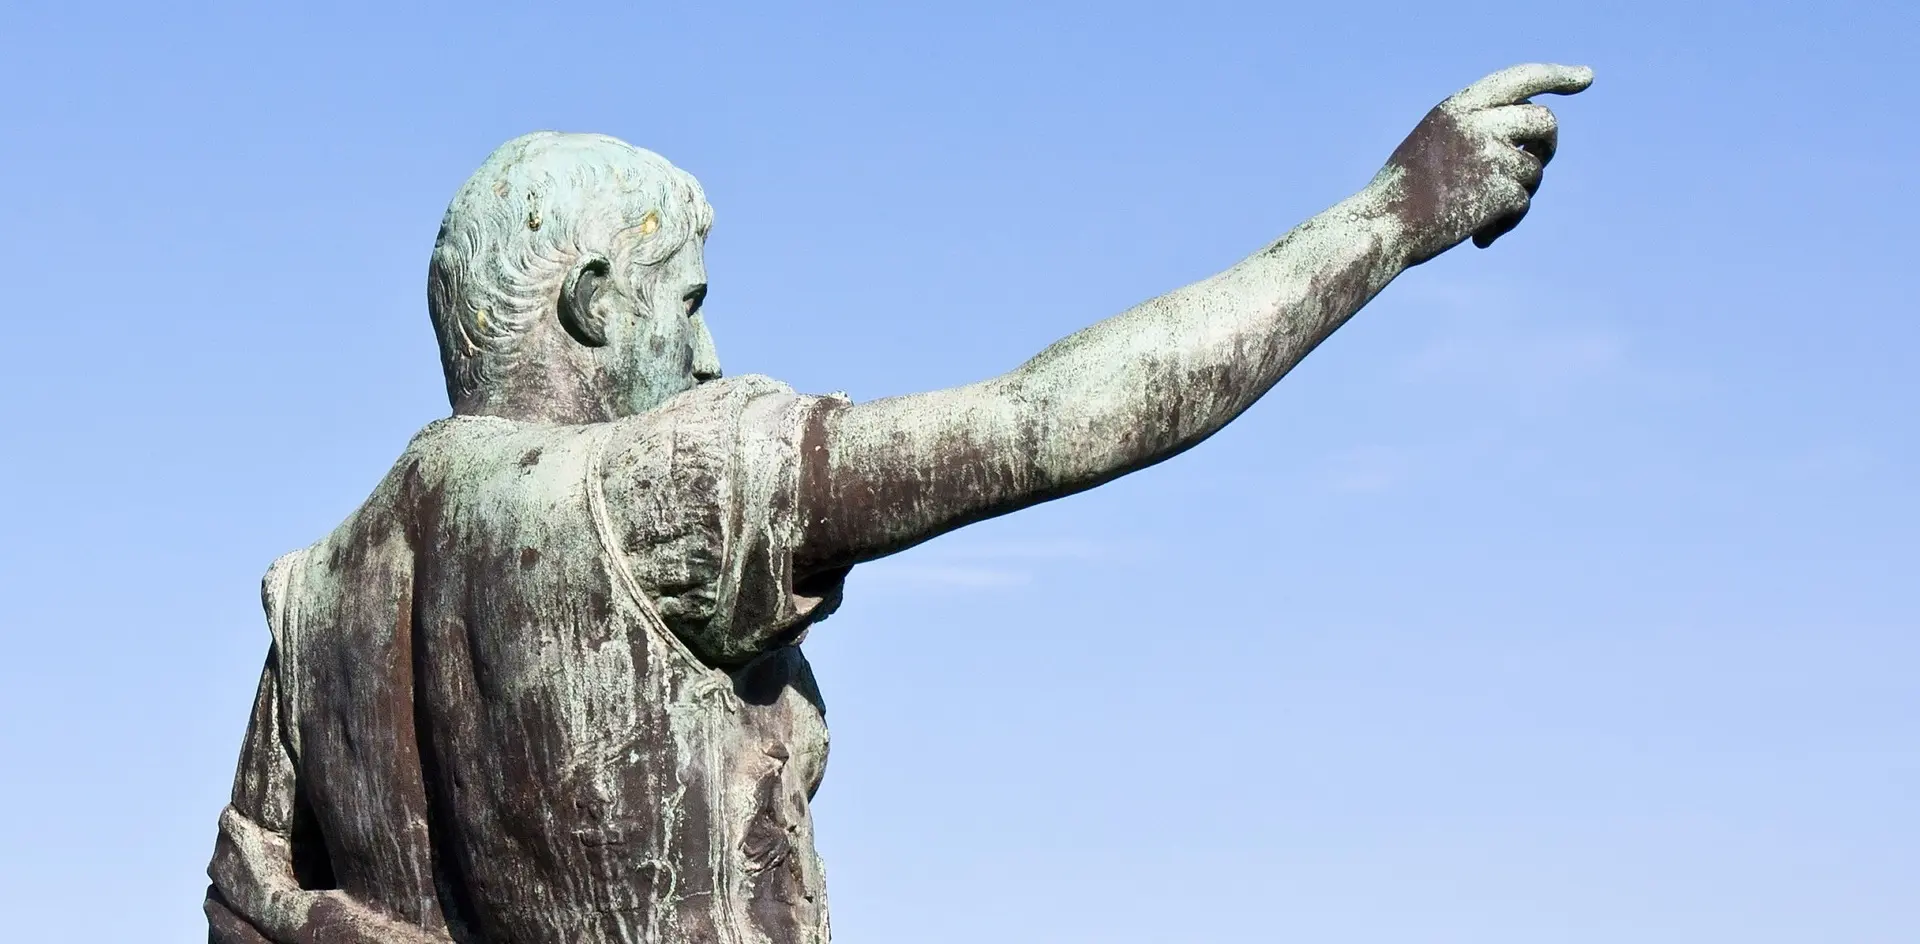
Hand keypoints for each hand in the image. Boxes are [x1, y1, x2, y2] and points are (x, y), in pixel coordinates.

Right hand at [1377, 63, 1593, 264]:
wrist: (1382, 226)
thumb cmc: (1405, 193)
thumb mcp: (1436, 146)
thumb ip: (1478, 133)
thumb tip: (1532, 148)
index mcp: (1459, 107)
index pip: (1520, 79)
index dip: (1557, 75)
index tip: (1586, 77)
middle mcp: (1478, 123)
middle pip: (1544, 121)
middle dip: (1546, 144)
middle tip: (1538, 160)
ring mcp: (1491, 155)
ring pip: (1534, 170)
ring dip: (1517, 194)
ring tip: (1483, 215)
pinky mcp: (1500, 190)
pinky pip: (1523, 203)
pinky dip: (1505, 223)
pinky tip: (1479, 236)